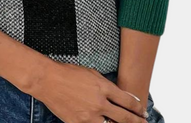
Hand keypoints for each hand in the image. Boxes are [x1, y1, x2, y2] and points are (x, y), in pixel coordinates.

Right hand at [28, 61, 147, 122]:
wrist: (48, 80)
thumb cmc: (68, 73)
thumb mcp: (91, 73)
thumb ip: (106, 85)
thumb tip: (118, 94)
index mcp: (103, 87)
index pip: (127, 101)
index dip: (138, 107)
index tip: (142, 111)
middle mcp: (99, 103)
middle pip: (124, 118)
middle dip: (136, 122)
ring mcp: (89, 116)